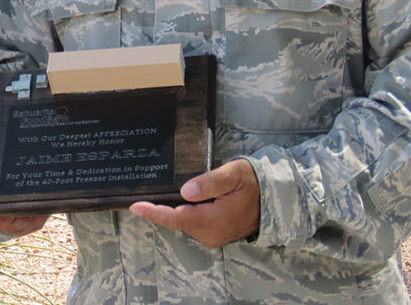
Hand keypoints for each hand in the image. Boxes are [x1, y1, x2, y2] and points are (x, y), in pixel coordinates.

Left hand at [129, 159, 259, 248]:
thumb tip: (186, 191)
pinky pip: (192, 223)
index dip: (154, 213)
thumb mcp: (233, 174)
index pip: (176, 218)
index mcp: (214, 220)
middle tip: (143, 194)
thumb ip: (210, 183)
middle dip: (159, 208)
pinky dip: (182, 212)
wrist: (274, 198)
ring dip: (171, 210)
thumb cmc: (253, 182)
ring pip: (183, 222)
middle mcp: (211, 233)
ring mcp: (213, 236)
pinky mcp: (214, 233)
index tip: (135, 206)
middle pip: (176, 220)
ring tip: (159, 195)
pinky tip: (179, 200)